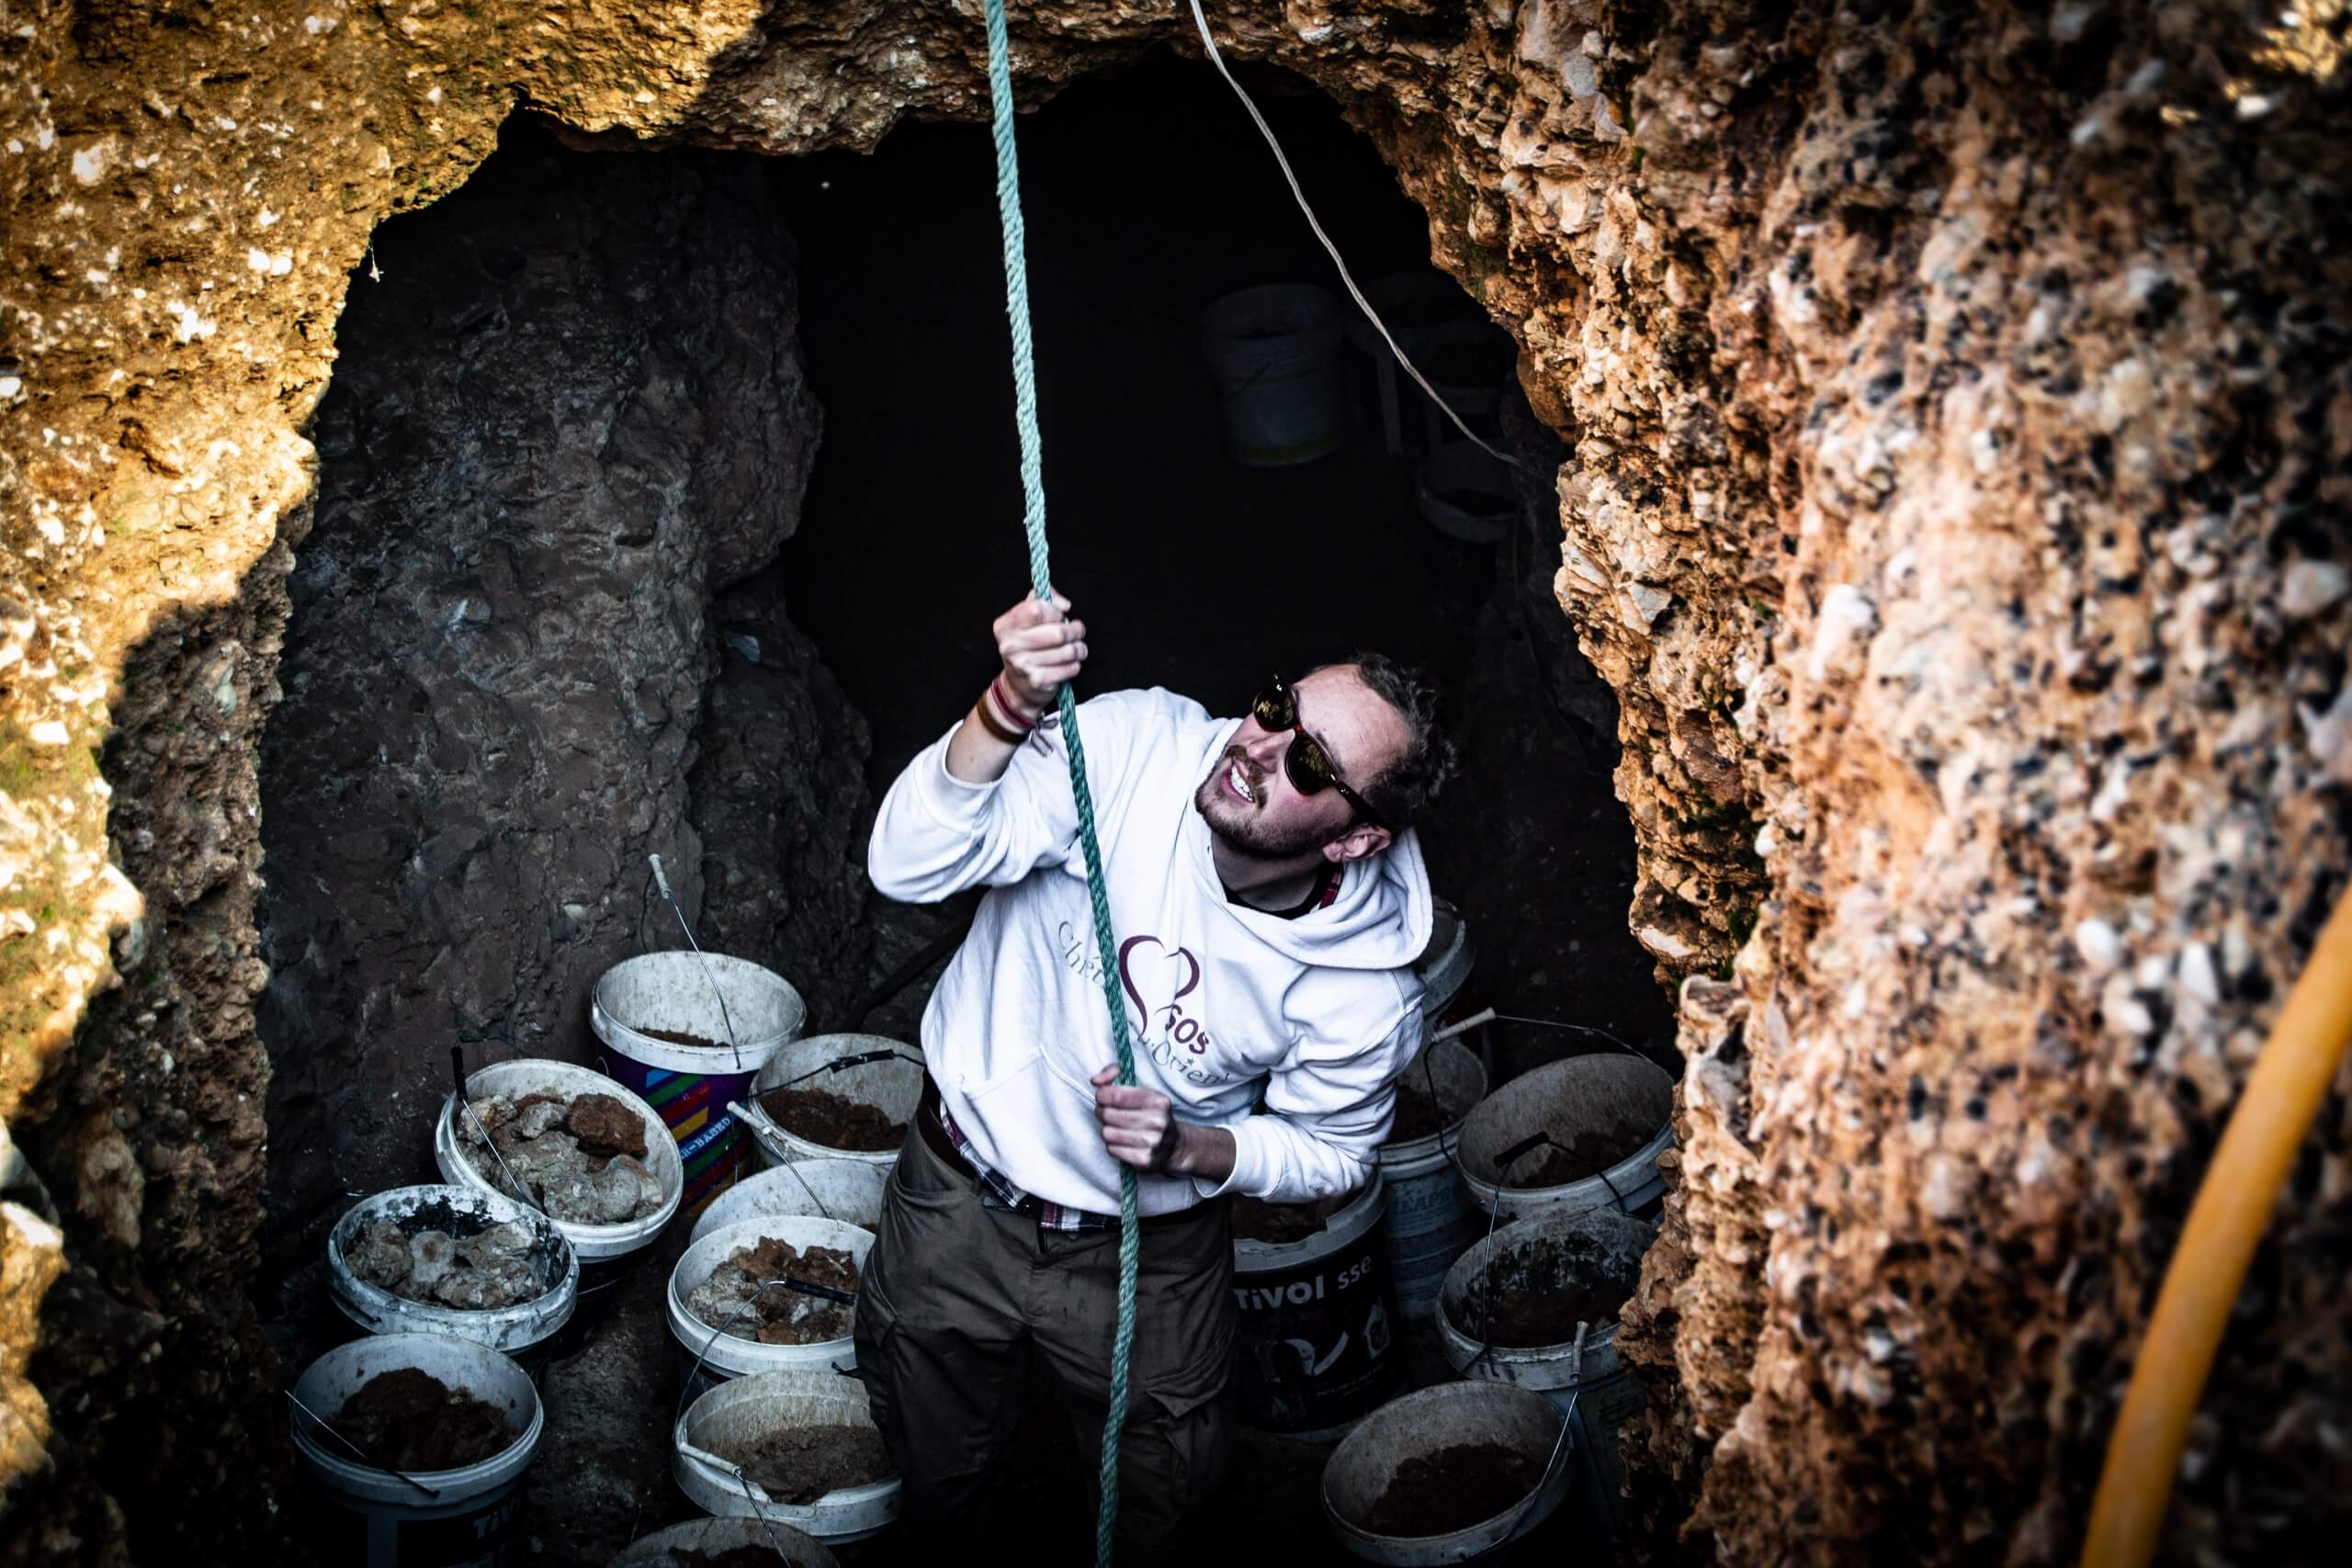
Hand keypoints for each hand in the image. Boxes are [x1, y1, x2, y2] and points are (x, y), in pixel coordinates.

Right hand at [995, 593, 1086, 713]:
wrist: (1018, 686)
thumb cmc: (1027, 647)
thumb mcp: (1027, 618)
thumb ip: (1045, 600)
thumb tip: (1064, 605)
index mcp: (1005, 625)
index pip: (1038, 609)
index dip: (1055, 612)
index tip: (1059, 616)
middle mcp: (1010, 645)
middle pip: (1058, 632)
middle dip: (1075, 631)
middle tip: (1077, 632)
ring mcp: (1022, 664)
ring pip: (1068, 651)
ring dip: (1079, 649)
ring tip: (1077, 649)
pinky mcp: (1036, 681)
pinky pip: (1069, 668)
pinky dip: (1075, 665)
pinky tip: (1071, 664)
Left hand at [1092, 1065, 1181, 1173]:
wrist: (1174, 1146)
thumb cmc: (1151, 1113)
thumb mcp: (1140, 1088)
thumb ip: (1115, 1074)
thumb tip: (1095, 1080)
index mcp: (1157, 1100)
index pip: (1115, 1095)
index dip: (1101, 1095)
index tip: (1103, 1097)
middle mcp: (1157, 1121)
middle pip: (1108, 1114)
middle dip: (1102, 1112)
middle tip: (1108, 1113)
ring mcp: (1152, 1142)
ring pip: (1107, 1133)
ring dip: (1107, 1130)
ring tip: (1116, 1128)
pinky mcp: (1145, 1160)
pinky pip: (1112, 1150)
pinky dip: (1112, 1145)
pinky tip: (1123, 1142)